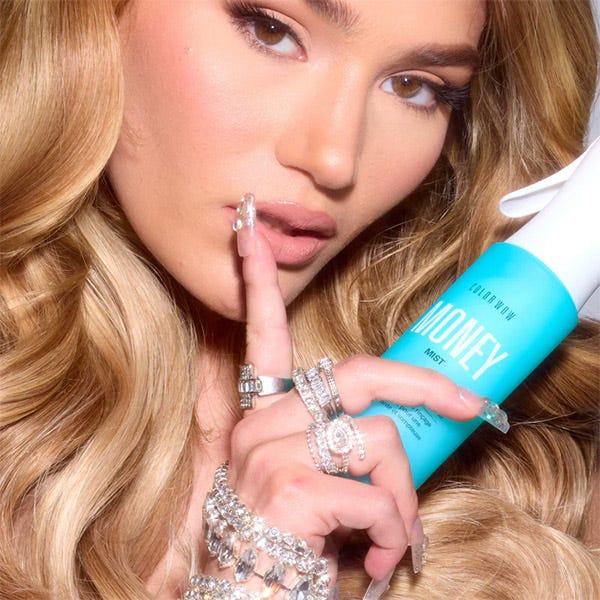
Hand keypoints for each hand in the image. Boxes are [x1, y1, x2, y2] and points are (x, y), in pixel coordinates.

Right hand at [226, 197, 486, 589]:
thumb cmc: (285, 544)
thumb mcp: (309, 485)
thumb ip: (338, 447)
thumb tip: (394, 437)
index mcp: (262, 420)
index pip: (261, 339)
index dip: (260, 285)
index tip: (251, 236)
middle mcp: (259, 427)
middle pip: (358, 374)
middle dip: (424, 386)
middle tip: (469, 405)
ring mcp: (271, 454)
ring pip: (381, 439)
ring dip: (404, 495)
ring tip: (391, 536)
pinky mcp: (293, 489)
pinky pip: (379, 494)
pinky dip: (393, 531)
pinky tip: (374, 558)